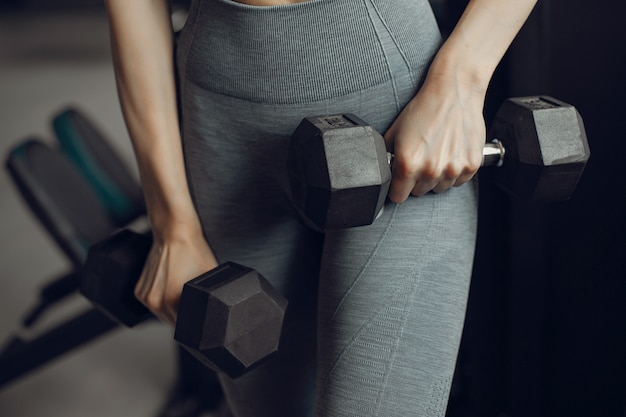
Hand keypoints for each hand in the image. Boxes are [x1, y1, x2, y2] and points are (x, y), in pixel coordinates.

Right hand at [134, 226, 217, 325]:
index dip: (196, 323)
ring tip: (180, 289)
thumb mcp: (211, 277)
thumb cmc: (193, 251)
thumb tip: (220, 308)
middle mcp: (155, 301)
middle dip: (184, 316)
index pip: (186, 327)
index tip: (200, 315)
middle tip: (192, 298)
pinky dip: (161, 300)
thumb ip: (214, 297)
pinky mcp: (139, 291)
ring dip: (172, 309)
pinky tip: (170, 286)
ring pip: (162, 314)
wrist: (175, 232)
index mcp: (171, 301)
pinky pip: (153, 305)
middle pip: (173, 322)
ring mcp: (145, 297)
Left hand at [383, 72, 485, 201]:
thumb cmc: (424, 109)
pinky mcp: (471, 166)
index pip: (398, 196)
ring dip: (436, 176)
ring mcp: (452, 170)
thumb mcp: (394, 132)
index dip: (397, 187)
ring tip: (437, 152)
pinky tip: (450, 153)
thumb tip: (383, 173)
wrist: (453, 92)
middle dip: (416, 179)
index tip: (400, 179)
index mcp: (408, 164)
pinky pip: (458, 181)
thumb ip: (387, 157)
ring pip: (439, 188)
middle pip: (418, 192)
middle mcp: (430, 170)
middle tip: (421, 157)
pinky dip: (454, 171)